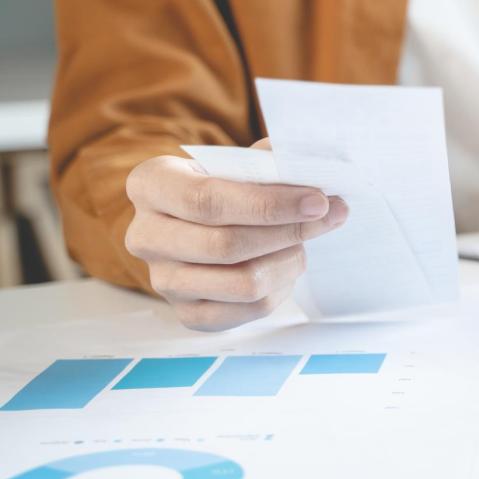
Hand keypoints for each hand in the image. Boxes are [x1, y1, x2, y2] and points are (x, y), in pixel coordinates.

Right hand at [124, 139, 347, 330]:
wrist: (207, 223)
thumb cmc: (228, 185)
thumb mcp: (240, 162)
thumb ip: (271, 163)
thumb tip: (315, 172)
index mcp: (151, 184)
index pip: (206, 201)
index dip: (269, 204)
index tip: (318, 201)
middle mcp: (144, 235)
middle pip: (226, 245)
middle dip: (289, 231)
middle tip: (330, 215)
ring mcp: (163, 280)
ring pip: (243, 283)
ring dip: (288, 261)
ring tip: (303, 242)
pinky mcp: (188, 314)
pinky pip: (249, 309)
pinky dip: (280, 288)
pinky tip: (284, 265)